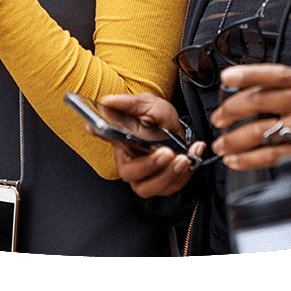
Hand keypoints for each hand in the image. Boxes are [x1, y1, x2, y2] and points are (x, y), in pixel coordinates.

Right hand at [86, 94, 205, 197]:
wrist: (178, 129)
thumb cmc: (159, 118)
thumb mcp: (148, 105)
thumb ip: (129, 104)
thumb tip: (106, 102)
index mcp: (121, 141)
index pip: (105, 137)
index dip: (101, 135)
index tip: (97, 127)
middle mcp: (130, 162)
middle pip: (130, 174)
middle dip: (150, 166)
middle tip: (167, 152)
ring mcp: (146, 177)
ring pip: (151, 188)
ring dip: (169, 174)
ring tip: (184, 158)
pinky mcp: (163, 184)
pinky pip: (172, 186)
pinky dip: (186, 173)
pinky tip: (193, 155)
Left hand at [211, 64, 290, 180]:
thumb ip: (287, 86)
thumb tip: (246, 86)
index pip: (274, 74)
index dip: (247, 74)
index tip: (226, 78)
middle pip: (259, 101)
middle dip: (230, 110)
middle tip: (218, 118)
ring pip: (260, 131)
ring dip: (233, 139)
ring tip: (221, 143)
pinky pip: (268, 156)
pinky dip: (246, 159)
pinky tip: (235, 160)